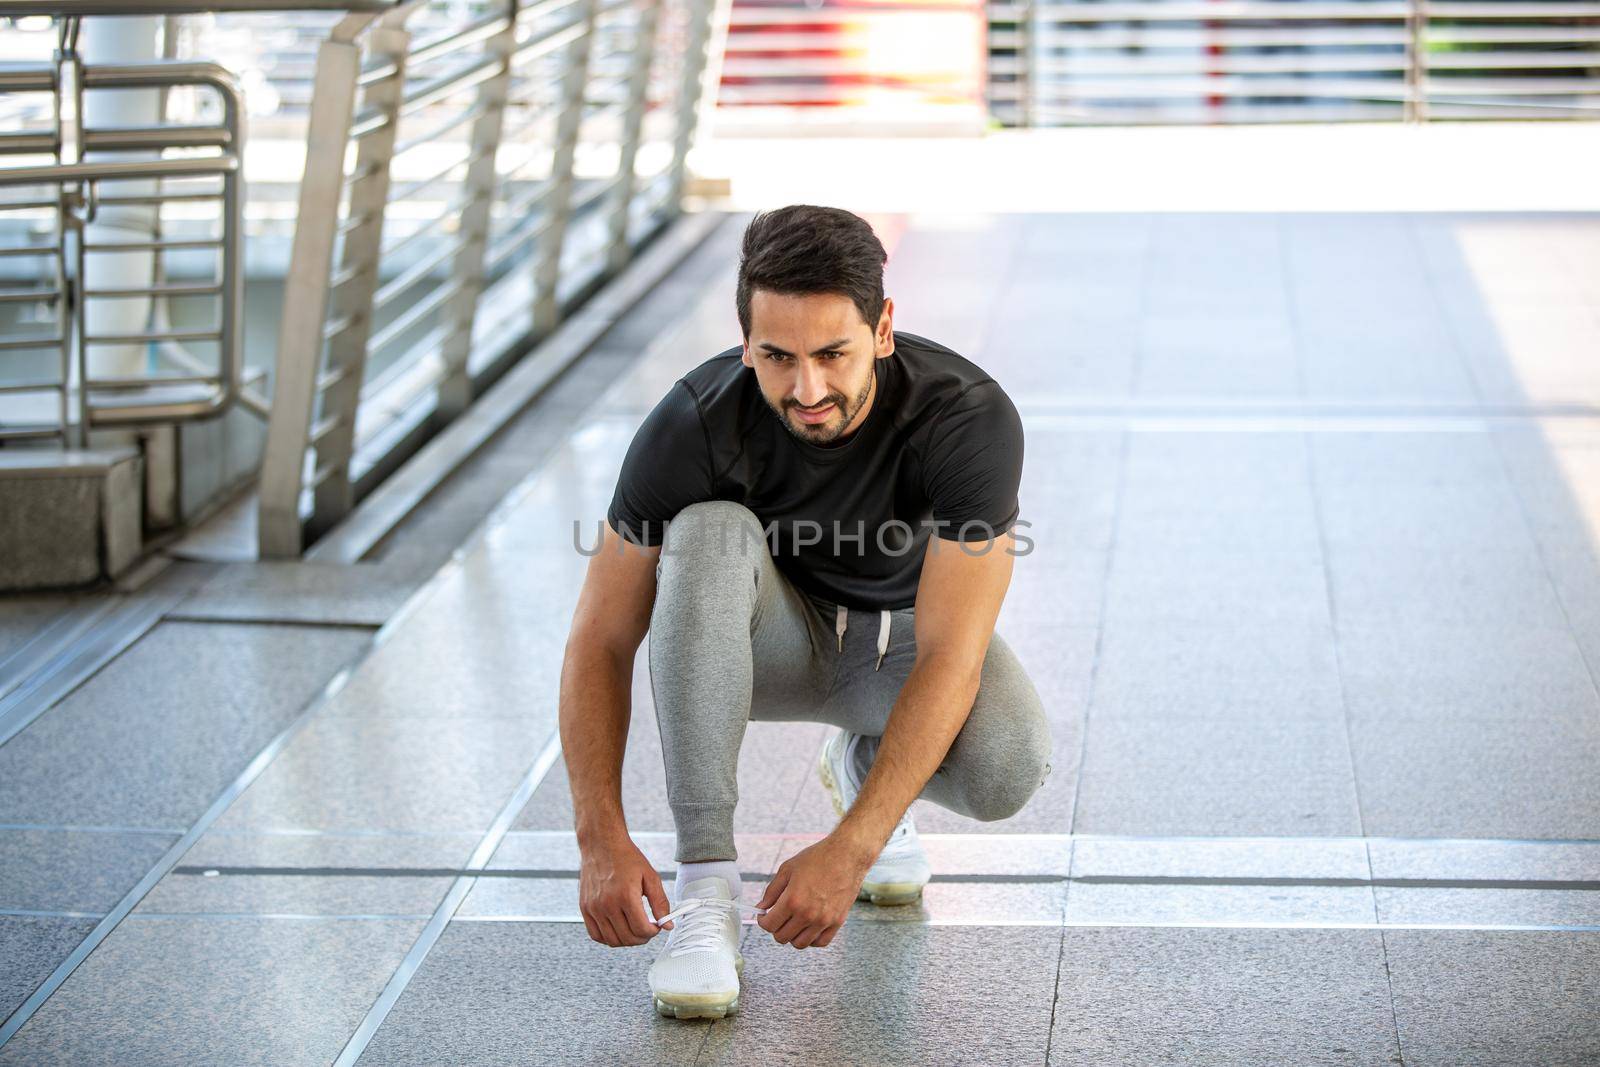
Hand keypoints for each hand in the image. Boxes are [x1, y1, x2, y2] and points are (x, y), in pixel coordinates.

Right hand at [578, 834, 671, 946]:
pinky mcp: (585, 908)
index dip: (653, 932)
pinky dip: (609, 938)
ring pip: (612, 941)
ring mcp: (594, 908)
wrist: (602, 844)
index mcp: (626, 896)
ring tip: (634, 929)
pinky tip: (618, 929)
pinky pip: (596, 935)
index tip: (656, 926)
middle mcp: (607, 904)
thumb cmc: (626, 858)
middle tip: (647, 929)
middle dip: (642, 938)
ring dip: (627, 940)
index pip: (641, 929)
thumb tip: (668, 924)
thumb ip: (660, 902)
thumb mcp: (650, 876)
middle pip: (628, 938)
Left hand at [755, 834, 873, 948]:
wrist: (847, 855)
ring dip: (792, 935)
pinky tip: (808, 927)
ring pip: (800, 944)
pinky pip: (820, 942)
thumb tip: (762, 907)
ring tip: (793, 922)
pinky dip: (811, 939)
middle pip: (782, 937)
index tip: (764, 916)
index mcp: (792, 900)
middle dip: (775, 928)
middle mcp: (807, 914)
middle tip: (778, 917)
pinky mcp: (837, 922)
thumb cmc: (819, 858)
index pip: (769, 925)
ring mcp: (823, 920)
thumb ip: (772, 891)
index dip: (763, 921)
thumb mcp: (787, 869)